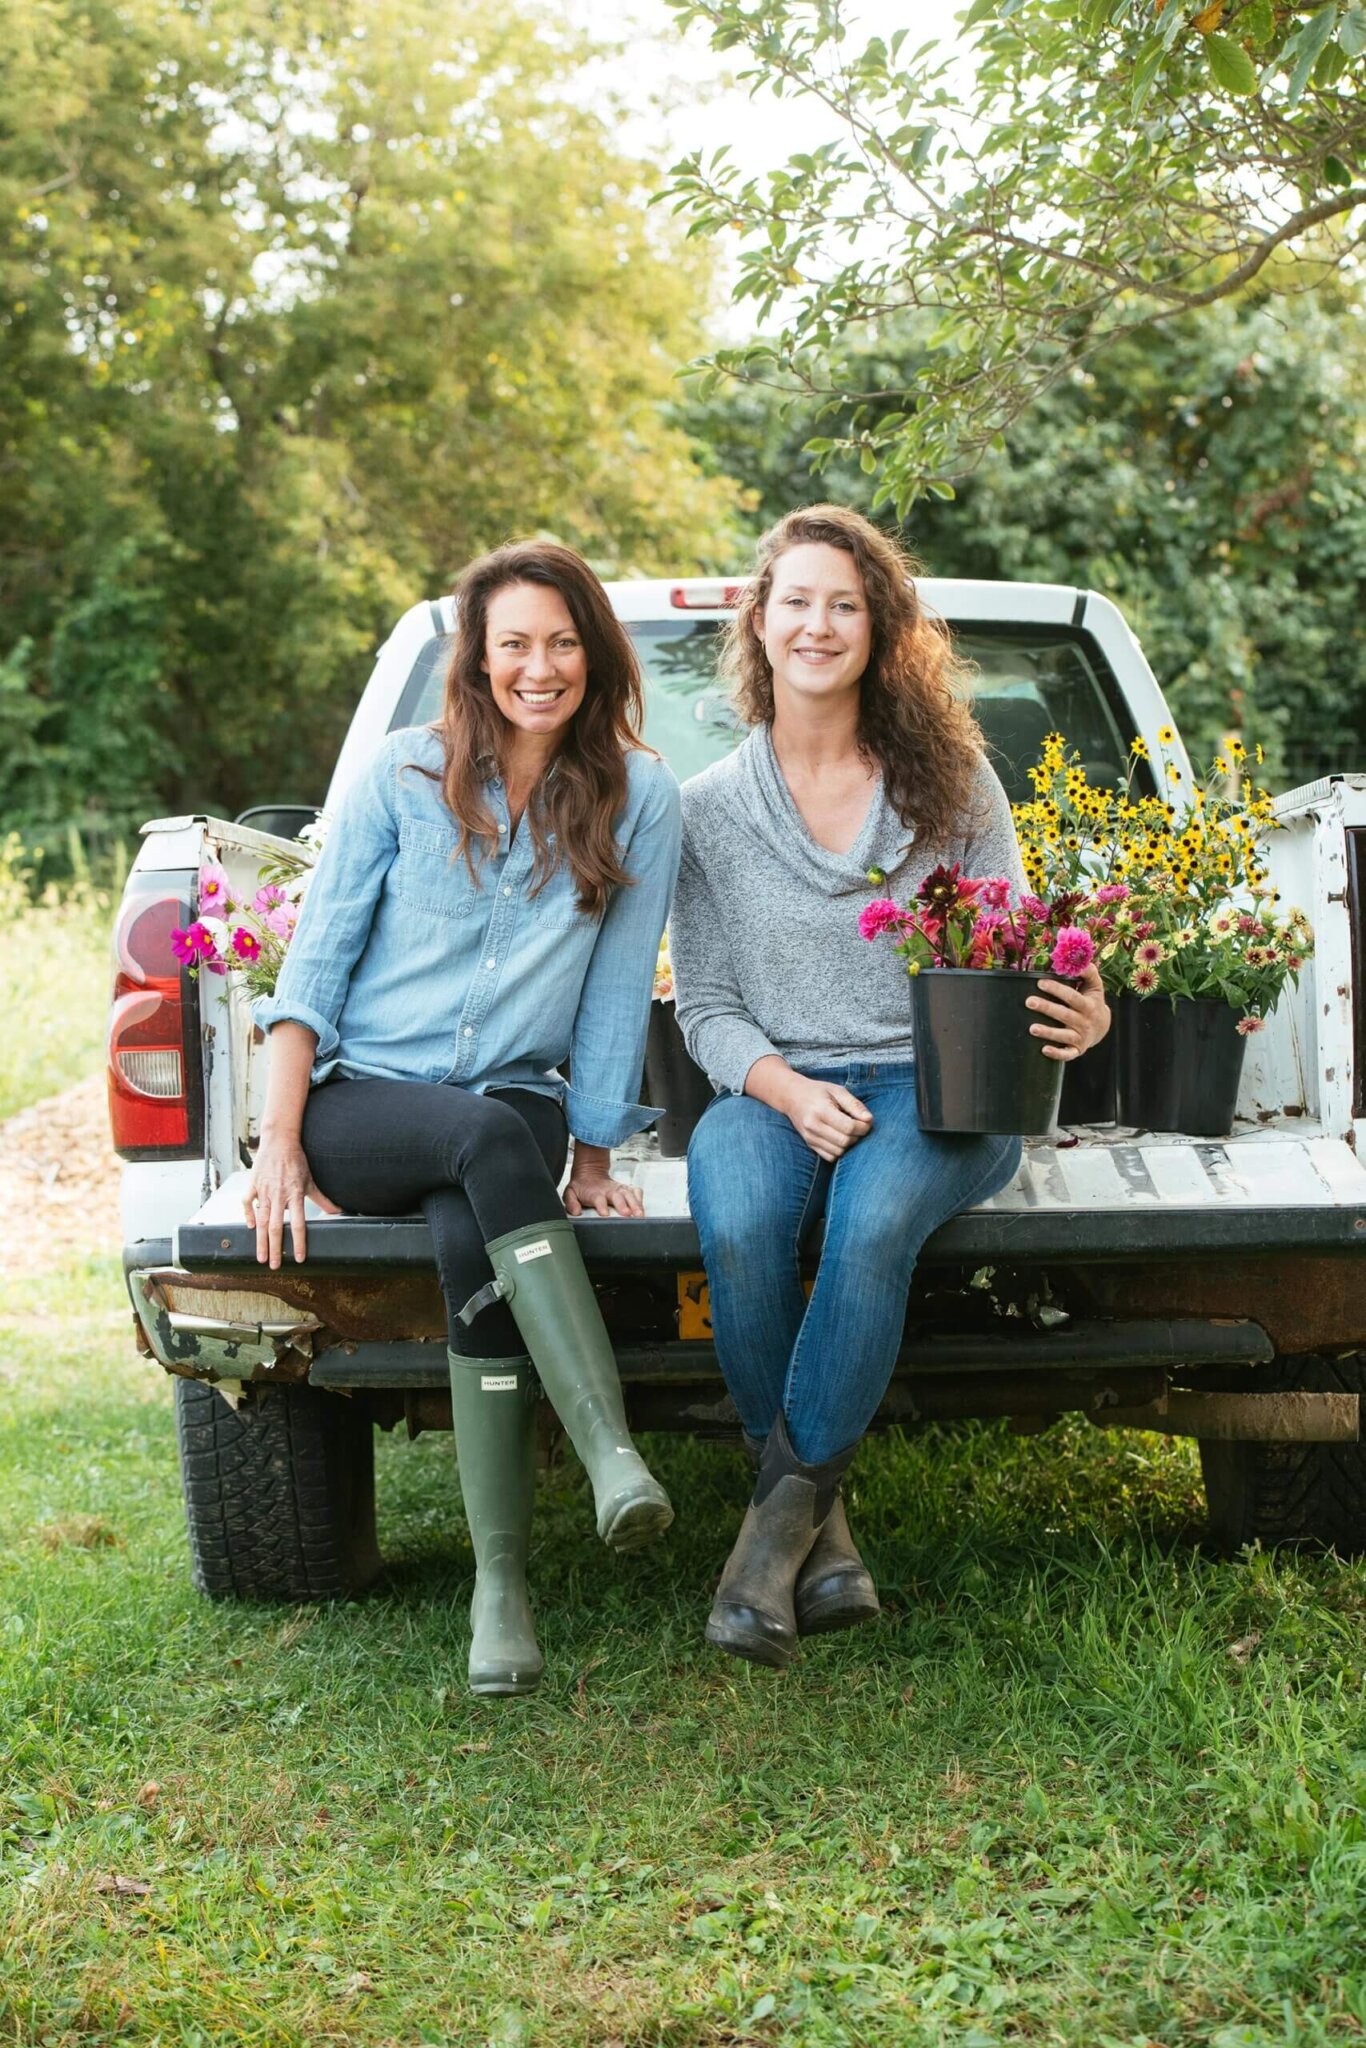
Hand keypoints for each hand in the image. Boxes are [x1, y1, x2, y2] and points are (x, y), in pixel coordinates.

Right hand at [244, 1132, 342, 1268]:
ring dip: (260, 1240)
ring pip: (261, 1220)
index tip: (298, 1258)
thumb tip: (338, 1212)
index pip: (298, 1224)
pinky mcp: (253, 1185)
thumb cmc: (296, 1161)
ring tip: (260, 1257)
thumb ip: (323, 1199)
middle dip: (275, 1249)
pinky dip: (248, 1215)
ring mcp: (264, 1190)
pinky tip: (250, 1227)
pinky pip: (248, 1203)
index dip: (298, 1243)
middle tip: (274, 1266)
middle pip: (276, 1227)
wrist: (280, 1141)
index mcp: (295, 1195)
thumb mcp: (311, 1180)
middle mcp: (278, 1195)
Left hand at [563, 1163, 644, 1217]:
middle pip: (618, 1197)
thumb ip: (571, 1202)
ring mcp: (619, 1189)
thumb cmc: (581, 1186)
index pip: (598, 1199)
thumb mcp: (570, 1193)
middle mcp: (609, 1191)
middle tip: (628, 1214)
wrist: (589, 1172)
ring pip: (629, 1195)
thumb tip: (575, 1211)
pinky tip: (642, 1206)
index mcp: (594, 1193)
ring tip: (640, 1214)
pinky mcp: (626, 1189)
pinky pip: (636, 1191)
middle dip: (624, 1205)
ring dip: (635, 1204)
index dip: (601, 1206)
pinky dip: (640, 1198)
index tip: (604, 1214)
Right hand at [780, 1074, 873, 1162]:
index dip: (863, 1127)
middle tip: (861, 1126)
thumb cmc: (818, 1091)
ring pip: (838, 1151)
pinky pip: (830, 1156)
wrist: (792, 1096)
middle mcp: (813, 1126)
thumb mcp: (837, 1091)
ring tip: (850, 1131)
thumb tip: (869, 1120)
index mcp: (821, 1110)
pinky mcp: (809, 1144)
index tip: (867, 1121)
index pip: (848, 1127)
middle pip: (844, 1141)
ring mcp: (809, 1137)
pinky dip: (839, 1151)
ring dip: (849, 1144)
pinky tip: (840, 1138)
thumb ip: (854, 1105)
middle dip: (858, 1136)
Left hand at [1026, 963, 1110, 1061]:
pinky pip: (1067, 1054)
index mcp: (1088, 1005)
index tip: (1040, 982)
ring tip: (1032, 1028)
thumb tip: (1079, 960)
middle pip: (1065, 1015)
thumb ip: (1088, 972)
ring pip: (1064, 1036)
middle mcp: (1084, 1022)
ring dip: (1048, 1033)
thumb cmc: (1093, 1001)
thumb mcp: (1095, 986)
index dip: (1057, 989)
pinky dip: (1057, 1054)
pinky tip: (1043, 1050)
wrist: (1103, 1027)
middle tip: (1029, 1001)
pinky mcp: (1077, 1050)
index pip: (1072, 997)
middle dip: (1047, 1008)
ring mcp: (1081, 1037)